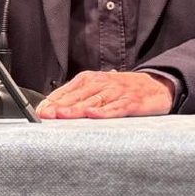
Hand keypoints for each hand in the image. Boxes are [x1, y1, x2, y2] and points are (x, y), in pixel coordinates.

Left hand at [36, 70, 173, 118]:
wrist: (156, 85)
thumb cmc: (122, 90)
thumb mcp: (99, 88)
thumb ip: (78, 97)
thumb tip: (51, 108)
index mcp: (91, 79)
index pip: (67, 90)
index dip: (52, 101)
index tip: (39, 111)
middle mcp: (102, 83)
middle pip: (78, 96)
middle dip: (60, 106)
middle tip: (45, 115)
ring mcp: (117, 92)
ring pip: (94, 101)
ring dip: (77, 109)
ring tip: (62, 116)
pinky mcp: (132, 102)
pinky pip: (117, 108)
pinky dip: (105, 112)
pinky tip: (93, 115)